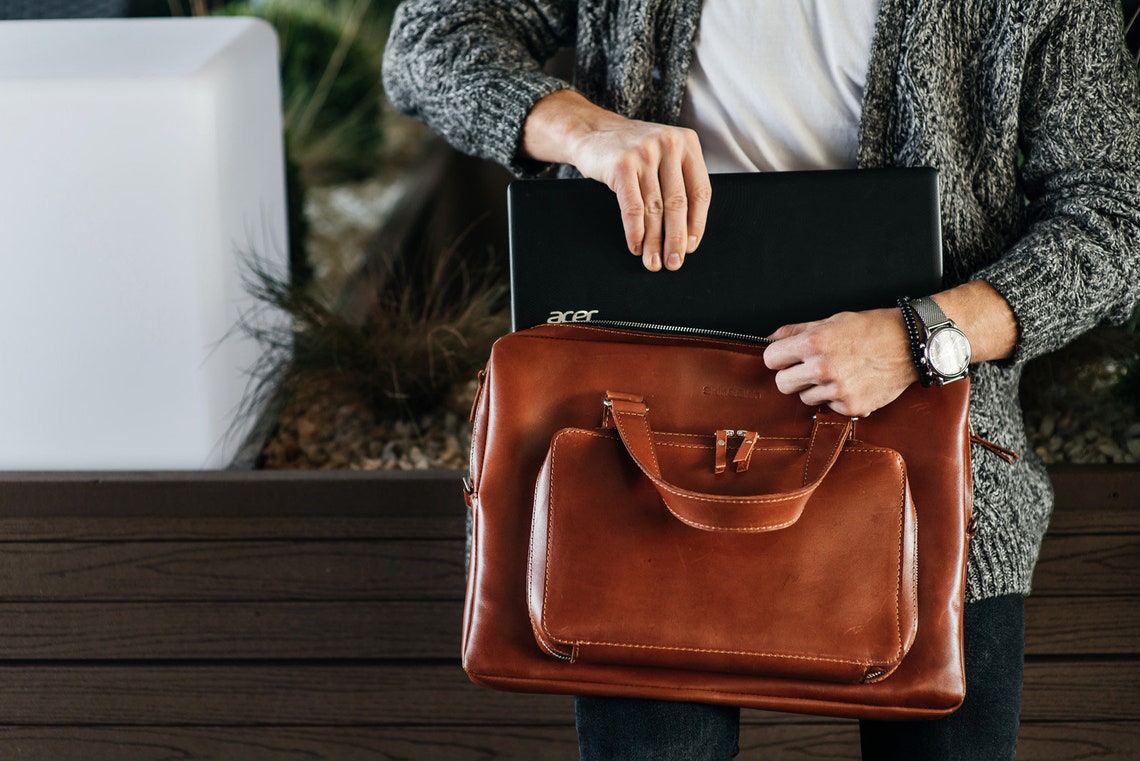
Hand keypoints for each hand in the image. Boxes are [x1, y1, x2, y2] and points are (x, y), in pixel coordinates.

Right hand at [521, 90, 711, 270]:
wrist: (591, 131)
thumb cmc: (630, 150)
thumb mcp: (662, 155)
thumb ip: (678, 180)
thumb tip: (686, 233)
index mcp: (687, 143)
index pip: (700, 191)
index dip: (697, 224)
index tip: (691, 246)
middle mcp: (669, 144)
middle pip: (678, 203)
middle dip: (676, 239)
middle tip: (674, 262)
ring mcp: (645, 153)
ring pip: (654, 209)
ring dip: (654, 241)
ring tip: (653, 261)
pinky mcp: (622, 164)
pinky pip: (633, 207)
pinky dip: (635, 231)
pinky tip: (635, 246)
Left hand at [762, 309, 918, 417]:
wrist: (910, 345)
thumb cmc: (872, 329)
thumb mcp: (831, 320)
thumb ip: (797, 331)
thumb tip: (771, 338)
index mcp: (813, 343)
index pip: (770, 359)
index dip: (778, 357)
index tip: (785, 357)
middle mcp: (822, 368)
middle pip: (782, 384)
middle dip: (791, 376)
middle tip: (808, 368)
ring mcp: (837, 390)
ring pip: (804, 398)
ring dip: (815, 388)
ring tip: (836, 373)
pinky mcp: (851, 407)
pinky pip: (828, 407)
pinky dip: (836, 398)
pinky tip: (851, 382)